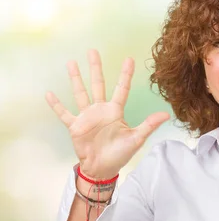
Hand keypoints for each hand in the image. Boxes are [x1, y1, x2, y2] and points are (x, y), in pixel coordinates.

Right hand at [46, 49, 170, 179]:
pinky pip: (64, 113)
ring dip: (75, 79)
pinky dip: (56, 105)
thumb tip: (166, 114)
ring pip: (80, 93)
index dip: (125, 75)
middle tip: (93, 51)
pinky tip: (49, 94)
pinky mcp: (75, 126)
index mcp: (115, 111)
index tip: (129, 59)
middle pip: (98, 84)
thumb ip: (149, 125)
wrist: (102, 169)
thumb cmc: (120, 154)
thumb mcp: (137, 138)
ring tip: (71, 63)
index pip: (121, 89)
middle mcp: (101, 110)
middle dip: (96, 68)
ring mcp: (87, 117)